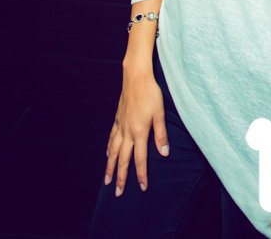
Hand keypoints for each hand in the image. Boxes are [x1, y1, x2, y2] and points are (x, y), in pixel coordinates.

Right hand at [103, 66, 168, 195]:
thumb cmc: (151, 93)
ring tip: (106, 180)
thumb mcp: (160, 113)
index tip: (142, 187)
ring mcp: (120, 125)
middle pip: (122, 159)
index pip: (140, 159)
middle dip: (120, 177)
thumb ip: (161, 135)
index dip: (141, 174)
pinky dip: (109, 148)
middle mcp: (127, 131)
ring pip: (113, 151)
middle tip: (117, 193)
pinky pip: (111, 137)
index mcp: (139, 132)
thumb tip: (164, 154)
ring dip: (110, 166)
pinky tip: (108, 154)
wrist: (136, 77)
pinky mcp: (118, 118)